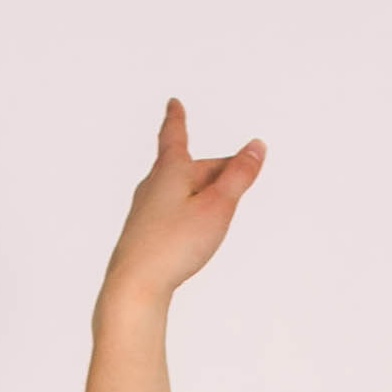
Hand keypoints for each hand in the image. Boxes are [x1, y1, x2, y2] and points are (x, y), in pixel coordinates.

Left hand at [101, 96, 264, 305]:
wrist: (134, 286)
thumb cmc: (173, 245)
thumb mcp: (217, 206)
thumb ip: (239, 176)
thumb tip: (256, 146)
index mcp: (170, 170)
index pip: (175, 134)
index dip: (177, 118)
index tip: (173, 104)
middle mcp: (152, 186)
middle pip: (188, 169)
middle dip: (213, 171)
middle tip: (237, 174)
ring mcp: (144, 212)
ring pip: (179, 194)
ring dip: (200, 195)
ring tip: (215, 208)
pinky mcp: (142, 237)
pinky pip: (170, 216)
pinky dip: (186, 216)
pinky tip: (188, 234)